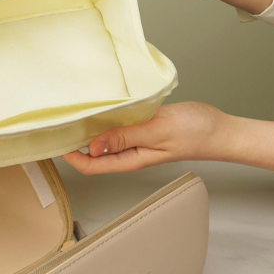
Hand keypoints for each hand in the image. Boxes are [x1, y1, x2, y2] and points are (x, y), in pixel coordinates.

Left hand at [64, 103, 225, 173]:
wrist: (220, 129)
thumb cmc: (195, 131)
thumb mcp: (157, 131)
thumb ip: (125, 138)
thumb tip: (93, 147)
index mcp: (130, 158)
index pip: (90, 164)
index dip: (69, 156)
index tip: (54, 141)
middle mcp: (128, 152)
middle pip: (91, 154)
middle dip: (72, 143)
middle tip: (56, 125)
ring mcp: (134, 141)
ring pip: (102, 140)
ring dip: (87, 130)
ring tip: (71, 115)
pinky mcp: (140, 129)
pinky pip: (115, 128)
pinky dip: (104, 120)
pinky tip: (98, 109)